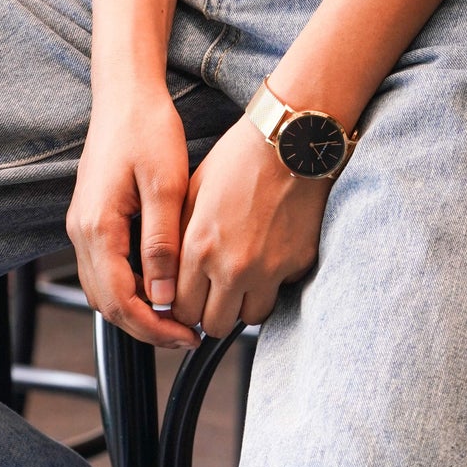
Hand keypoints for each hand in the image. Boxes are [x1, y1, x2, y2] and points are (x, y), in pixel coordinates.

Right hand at [68, 81, 201, 348]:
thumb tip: (165, 298)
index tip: (185, 337)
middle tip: (185, 335)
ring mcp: (82, 225)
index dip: (153, 328)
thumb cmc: (147, 129)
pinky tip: (160, 281)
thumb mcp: (165, 185)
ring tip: (177, 314)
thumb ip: (162, 245)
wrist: (126, 93)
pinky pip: (105, 267)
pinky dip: (129, 285)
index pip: (119, 301)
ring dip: (137, 308)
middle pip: (107, 303)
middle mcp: (81, 231)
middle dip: (145, 327)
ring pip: (103, 288)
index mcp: (97, 226)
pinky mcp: (91, 217)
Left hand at [174, 117, 331, 337]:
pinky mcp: (297, 265)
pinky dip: (272, 284)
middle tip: (214, 292)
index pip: (181, 308)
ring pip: (249, 318)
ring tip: (241, 278)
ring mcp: (268, 270)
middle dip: (210, 311)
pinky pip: (280, 293)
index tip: (189, 295)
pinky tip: (267, 257)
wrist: (290, 141)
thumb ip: (179, 238)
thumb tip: (169, 272)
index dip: (183, 304)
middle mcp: (232, 267)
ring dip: (242, 304)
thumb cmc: (240, 157)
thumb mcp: (193, 190)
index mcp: (200, 247)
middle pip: (213, 324)